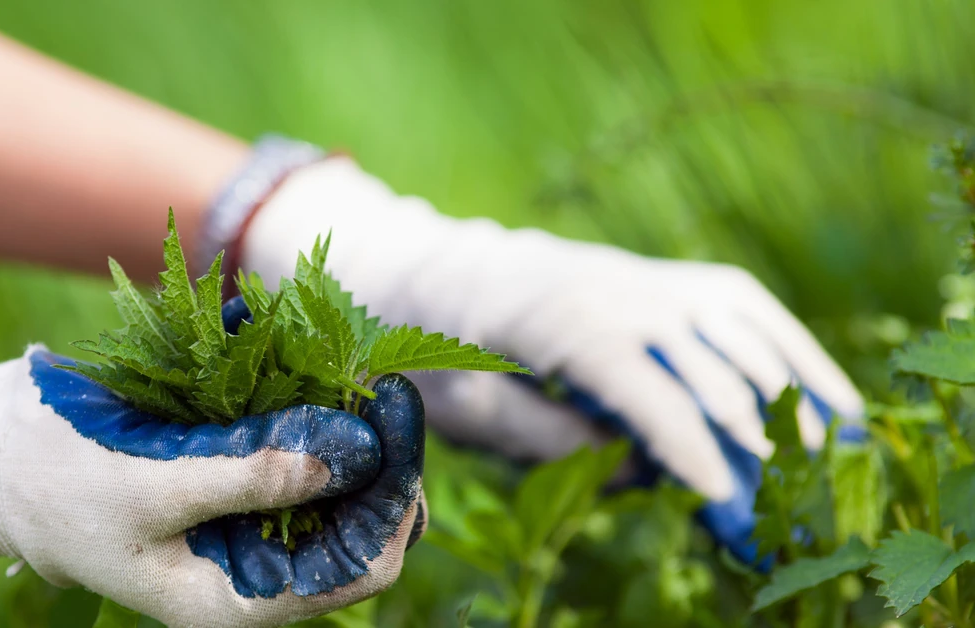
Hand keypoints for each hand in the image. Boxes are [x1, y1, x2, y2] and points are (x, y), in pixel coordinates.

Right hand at [0, 346, 426, 626]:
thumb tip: (353, 455)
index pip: (360, 566)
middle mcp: (252, 563)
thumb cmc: (51, 484)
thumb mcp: (152, 487)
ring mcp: (242, 515)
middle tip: (379, 380)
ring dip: (345, 420)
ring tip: (348, 361)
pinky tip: (302, 355)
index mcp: (237, 597)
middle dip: (375, 452)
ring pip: (331, 475)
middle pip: (358, 517)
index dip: (391, 496)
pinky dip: (301, 399)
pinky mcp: (227, 470)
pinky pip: (288, 439)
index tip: (393, 416)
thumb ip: (254, 477)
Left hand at [241, 157, 862, 560]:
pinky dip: (792, 348)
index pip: (643, 387)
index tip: (722, 496)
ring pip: (743, 330)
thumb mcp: (469, 409)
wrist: (443, 271)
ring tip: (825, 456)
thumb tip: (639, 468)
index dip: (686, 444)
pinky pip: (744, 307)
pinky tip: (827, 394)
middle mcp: (617, 288)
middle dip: (750, 434)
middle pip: (706, 362)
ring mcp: (648, 276)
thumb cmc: (443, 346)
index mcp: (560, 321)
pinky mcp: (665, 278)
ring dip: (789, 393)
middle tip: (784, 498)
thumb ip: (550, 441)